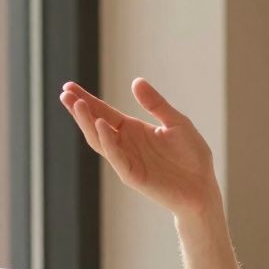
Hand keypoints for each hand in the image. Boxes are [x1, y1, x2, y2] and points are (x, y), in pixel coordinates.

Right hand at [60, 80, 218, 216]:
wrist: (203, 187)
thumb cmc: (192, 156)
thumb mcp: (177, 122)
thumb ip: (156, 104)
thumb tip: (135, 81)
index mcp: (133, 130)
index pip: (104, 112)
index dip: (87, 100)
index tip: (68, 86)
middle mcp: (125, 144)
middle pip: (95, 124)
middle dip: (80, 109)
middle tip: (64, 93)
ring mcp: (126, 160)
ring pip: (100, 141)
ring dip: (87, 123)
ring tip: (77, 104)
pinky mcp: (133, 175)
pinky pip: (116, 157)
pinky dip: (107, 141)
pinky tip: (101, 125)